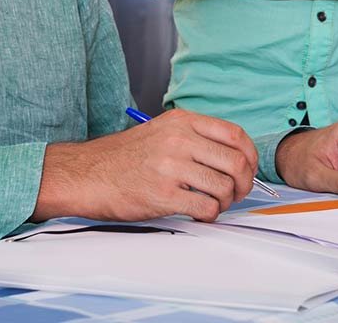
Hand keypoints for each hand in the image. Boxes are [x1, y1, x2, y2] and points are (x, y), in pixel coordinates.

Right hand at [32, 109, 257, 222]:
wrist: (87, 174)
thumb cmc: (124, 157)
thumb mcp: (161, 130)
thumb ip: (195, 137)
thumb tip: (233, 156)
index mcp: (182, 121)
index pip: (235, 134)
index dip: (250, 155)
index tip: (249, 169)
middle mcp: (179, 140)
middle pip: (236, 162)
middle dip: (244, 183)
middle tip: (236, 194)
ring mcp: (171, 167)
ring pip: (223, 187)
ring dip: (225, 202)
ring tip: (214, 205)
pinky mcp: (163, 195)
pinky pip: (205, 207)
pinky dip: (210, 215)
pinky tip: (201, 215)